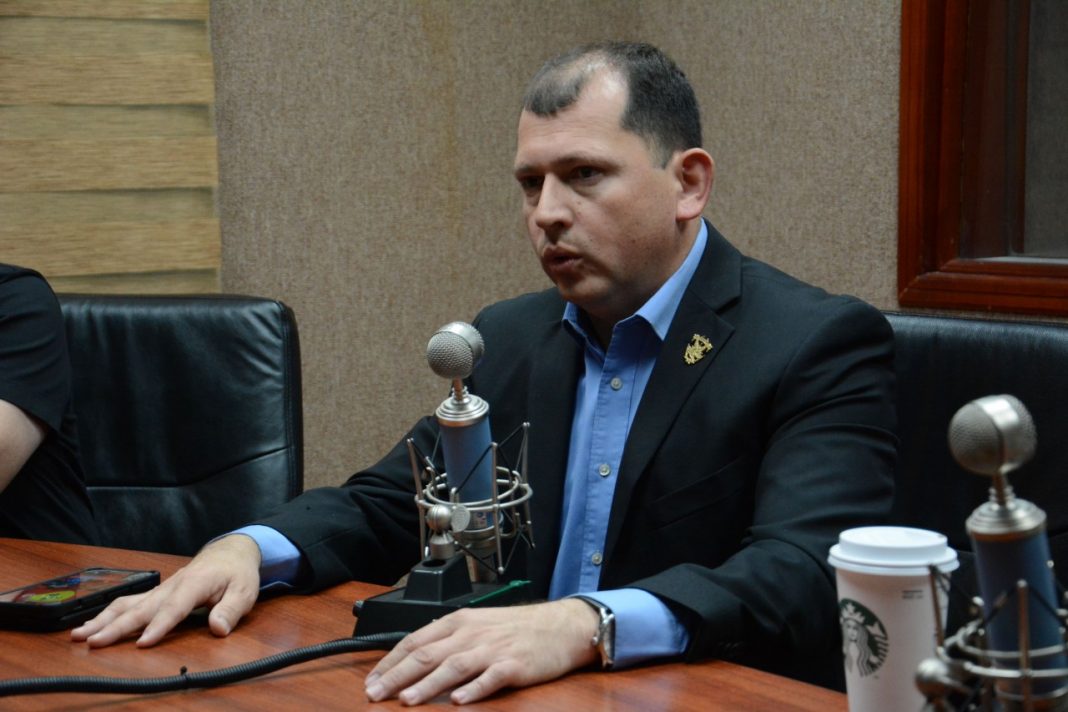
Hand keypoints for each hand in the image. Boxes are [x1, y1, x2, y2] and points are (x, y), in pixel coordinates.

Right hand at [70, 534, 261, 647]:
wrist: (230, 552)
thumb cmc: (237, 573)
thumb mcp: (244, 591)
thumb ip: (230, 610)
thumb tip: (218, 628)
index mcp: (195, 583)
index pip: (175, 608)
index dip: (159, 626)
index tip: (142, 643)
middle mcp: (172, 585)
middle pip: (142, 608)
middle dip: (117, 626)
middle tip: (94, 641)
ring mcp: (161, 588)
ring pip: (129, 604)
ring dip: (104, 619)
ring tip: (80, 635)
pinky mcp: (156, 593)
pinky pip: (130, 602)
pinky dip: (108, 614)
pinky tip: (92, 625)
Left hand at [364, 598, 599, 704]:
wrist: (560, 625)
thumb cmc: (517, 628)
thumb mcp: (477, 625)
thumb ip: (448, 639)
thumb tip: (415, 658)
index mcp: (459, 622)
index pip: (415, 641)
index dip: (390, 662)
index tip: (371, 681)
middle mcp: (472, 633)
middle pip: (427, 654)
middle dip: (397, 676)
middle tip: (375, 694)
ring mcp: (493, 649)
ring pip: (453, 666)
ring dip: (428, 685)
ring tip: (407, 700)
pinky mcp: (514, 665)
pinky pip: (491, 678)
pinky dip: (474, 689)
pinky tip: (459, 700)